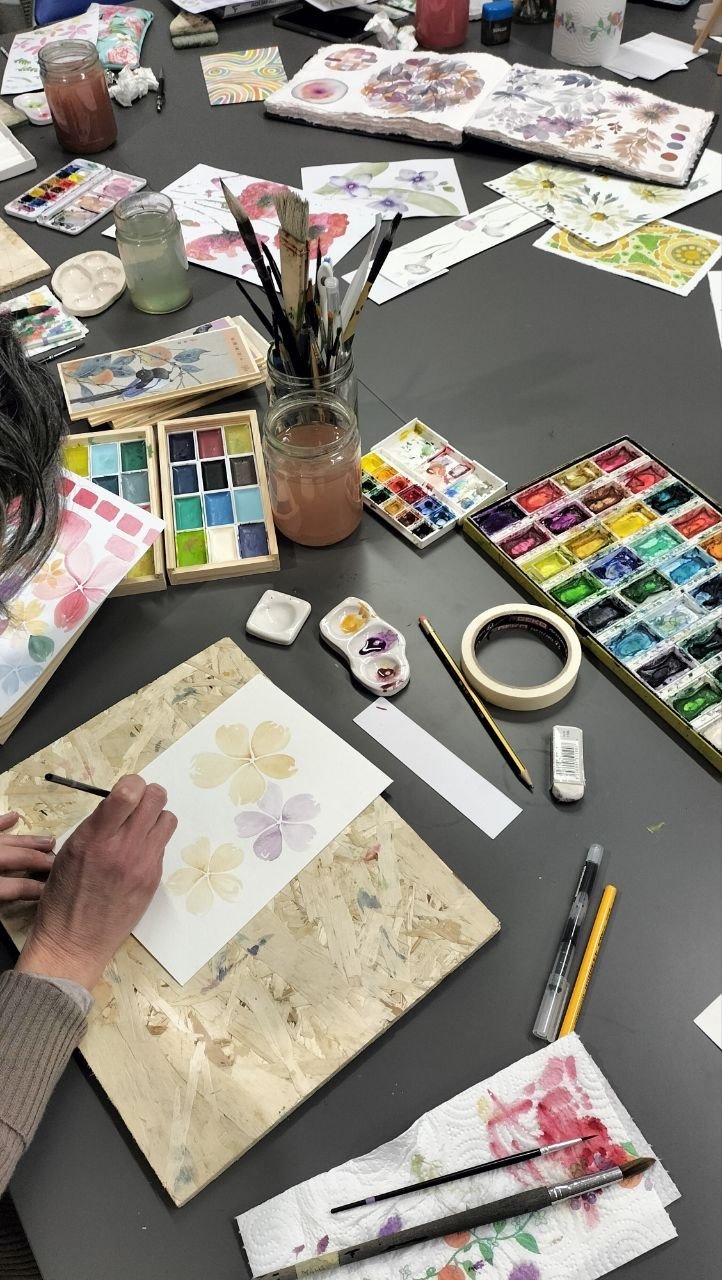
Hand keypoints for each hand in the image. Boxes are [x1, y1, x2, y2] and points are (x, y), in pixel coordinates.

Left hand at [0, 812, 54, 902]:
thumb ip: (3, 894)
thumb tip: (16, 899)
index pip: (20, 887)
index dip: (38, 890)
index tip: (53, 891)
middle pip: (22, 858)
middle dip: (43, 861)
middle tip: (59, 864)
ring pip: (11, 840)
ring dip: (31, 841)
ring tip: (50, 841)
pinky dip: (3, 821)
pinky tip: (14, 816)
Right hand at [16, 775, 176, 991]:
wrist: (76, 941)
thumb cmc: (64, 895)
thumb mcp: (70, 851)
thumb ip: (98, 824)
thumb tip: (121, 803)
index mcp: (96, 838)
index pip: (128, 792)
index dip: (132, 783)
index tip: (128, 789)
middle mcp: (123, 848)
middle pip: (156, 798)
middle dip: (149, 794)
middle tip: (138, 804)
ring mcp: (143, 864)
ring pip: (168, 819)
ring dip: (156, 817)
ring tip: (140, 829)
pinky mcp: (154, 878)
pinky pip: (162, 846)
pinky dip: (153, 843)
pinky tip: (137, 855)